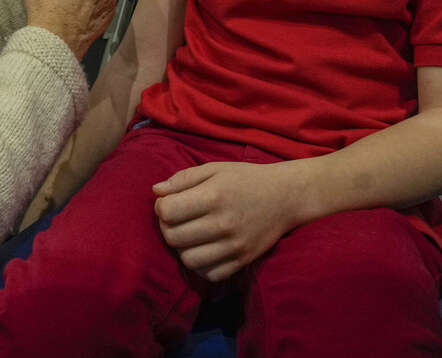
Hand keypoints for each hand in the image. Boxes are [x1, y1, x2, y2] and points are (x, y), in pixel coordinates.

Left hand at [153, 161, 301, 282]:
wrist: (285, 197)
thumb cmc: (245, 179)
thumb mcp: (214, 168)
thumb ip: (183, 178)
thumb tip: (156, 191)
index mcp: (214, 196)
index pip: (167, 212)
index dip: (161, 207)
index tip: (170, 202)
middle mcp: (223, 223)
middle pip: (173, 238)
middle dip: (167, 228)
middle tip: (177, 220)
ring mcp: (234, 246)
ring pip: (188, 260)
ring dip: (182, 248)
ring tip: (190, 235)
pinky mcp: (243, 261)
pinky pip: (209, 274)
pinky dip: (201, 265)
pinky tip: (204, 249)